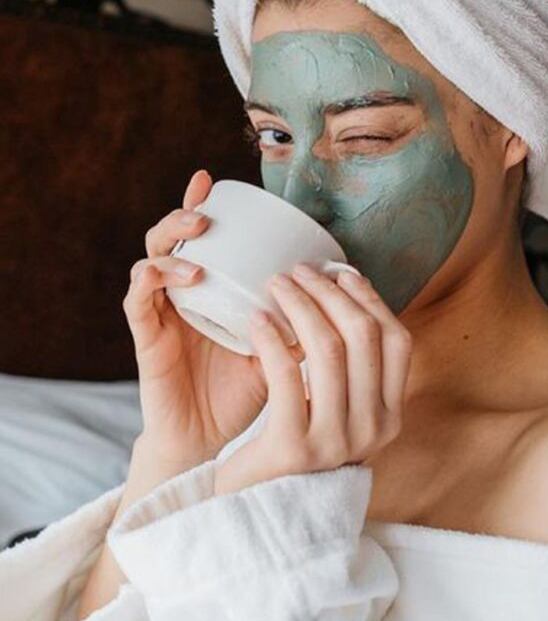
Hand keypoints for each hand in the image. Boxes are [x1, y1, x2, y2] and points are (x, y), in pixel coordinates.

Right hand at [123, 169, 303, 463]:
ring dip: (171, 238)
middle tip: (207, 207)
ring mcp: (160, 313)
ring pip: (150, 257)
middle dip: (185, 212)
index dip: (202, 206)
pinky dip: (156, 277)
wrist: (209, 440)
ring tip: (197, 232)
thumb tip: (337, 296)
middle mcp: (180, 295)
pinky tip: (186, 274)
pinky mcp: (146, 337)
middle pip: (170, 238)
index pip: (202, 240)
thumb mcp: (279, 353)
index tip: (216, 181)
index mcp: (209, 291)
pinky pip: (138, 299)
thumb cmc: (243, 393)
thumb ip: (298, 324)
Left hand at [213, 263, 412, 495]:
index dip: (371, 299)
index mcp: (389, 418)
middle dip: (330, 293)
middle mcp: (372, 430)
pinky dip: (272, 338)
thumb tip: (348, 299)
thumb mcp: (338, 418)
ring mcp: (335, 441)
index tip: (341, 273)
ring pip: (328, 350)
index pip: (398, 342)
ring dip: (300, 306)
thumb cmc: (293, 455)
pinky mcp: (294, 446)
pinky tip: (256, 320)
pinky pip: (285, 374)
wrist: (259, 515)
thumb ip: (351, 376)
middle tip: (298, 271)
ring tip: (275, 285)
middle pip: (363, 337)